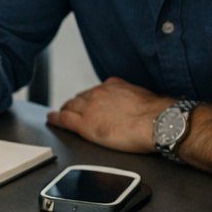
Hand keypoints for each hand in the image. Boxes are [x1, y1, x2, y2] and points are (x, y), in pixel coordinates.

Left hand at [46, 77, 169, 153]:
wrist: (159, 123)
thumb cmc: (159, 115)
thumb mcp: (144, 98)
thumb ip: (133, 99)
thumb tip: (136, 106)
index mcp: (114, 86)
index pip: (95, 91)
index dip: (89, 98)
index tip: (88, 101)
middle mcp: (99, 93)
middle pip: (80, 98)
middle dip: (75, 104)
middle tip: (70, 109)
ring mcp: (90, 108)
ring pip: (70, 107)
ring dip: (65, 110)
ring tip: (60, 114)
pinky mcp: (85, 124)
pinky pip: (64, 119)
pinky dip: (55, 119)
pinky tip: (51, 120)